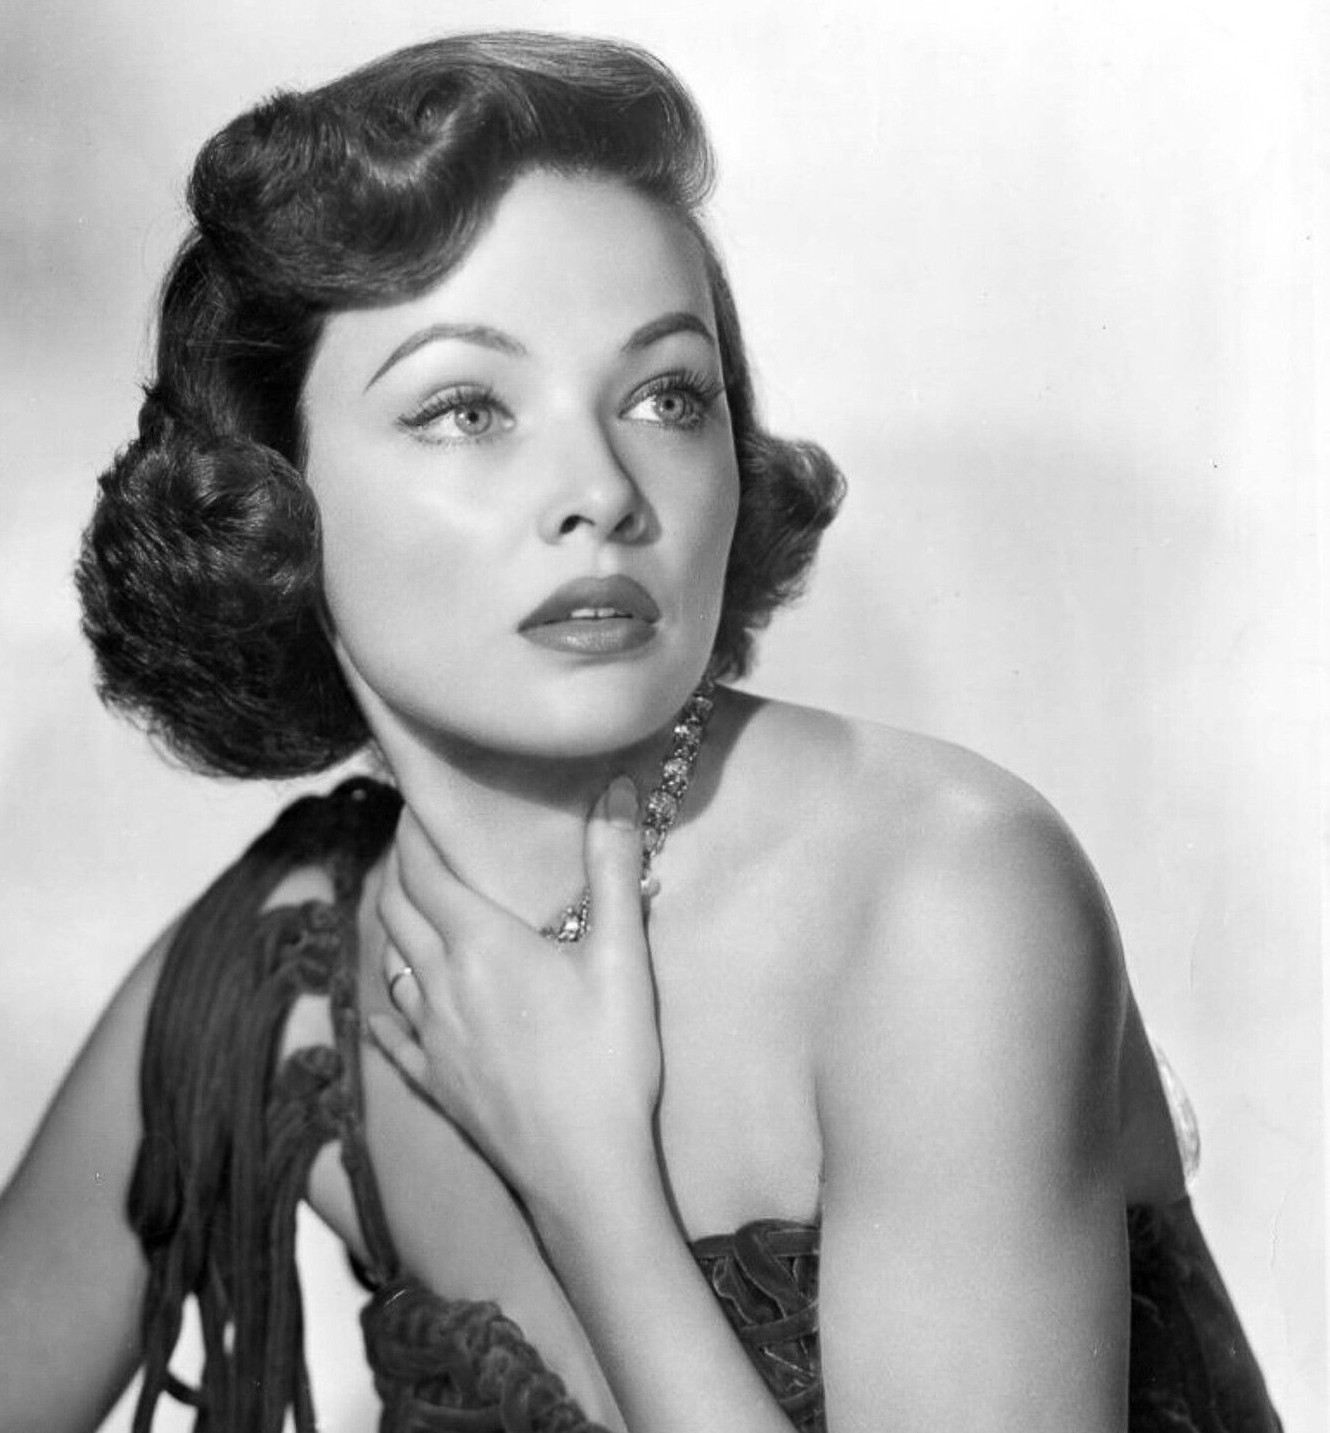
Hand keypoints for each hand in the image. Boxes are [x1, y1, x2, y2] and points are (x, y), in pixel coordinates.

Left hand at [367, 776, 661, 1207]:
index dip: (412, 832)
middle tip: (412, 845)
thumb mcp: (622, 956)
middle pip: (396, 911)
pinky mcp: (437, 1084)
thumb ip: (613, 868)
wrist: (584, 1175)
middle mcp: (440, 985)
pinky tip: (386, 1011)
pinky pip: (394, 1038)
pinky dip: (387, 1010)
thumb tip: (617, 788)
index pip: (423, 870)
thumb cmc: (609, 1061)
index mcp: (480, 945)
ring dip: (395, 929)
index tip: (414, 804)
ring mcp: (431, 1039)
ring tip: (410, 910)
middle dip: (398, 870)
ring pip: (392, 967)